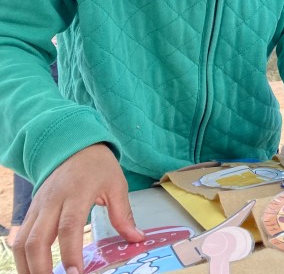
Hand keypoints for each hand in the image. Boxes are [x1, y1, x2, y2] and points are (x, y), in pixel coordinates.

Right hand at [13, 144, 143, 273]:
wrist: (74, 147)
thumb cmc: (98, 166)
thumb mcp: (117, 184)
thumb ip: (123, 214)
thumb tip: (137, 239)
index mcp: (77, 193)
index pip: (69, 227)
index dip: (70, 253)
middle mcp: (53, 201)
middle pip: (37, 239)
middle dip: (42, 267)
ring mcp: (38, 206)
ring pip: (23, 241)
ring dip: (28, 266)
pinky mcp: (31, 211)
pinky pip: (20, 237)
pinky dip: (23, 257)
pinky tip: (33, 269)